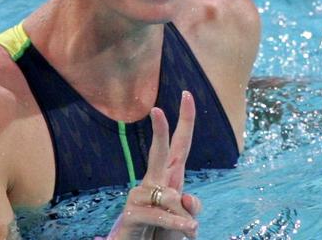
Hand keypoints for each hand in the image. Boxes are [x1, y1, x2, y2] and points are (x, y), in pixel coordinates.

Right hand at [107, 91, 200, 239]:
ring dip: (182, 218)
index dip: (185, 120)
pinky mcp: (132, 214)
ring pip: (169, 196)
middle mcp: (153, 183)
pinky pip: (160, 215)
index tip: (186, 94)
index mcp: (168, 179)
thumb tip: (186, 197)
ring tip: (188, 231)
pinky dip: (177, 224)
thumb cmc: (160, 233)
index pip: (179, 145)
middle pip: (159, 151)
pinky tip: (189, 229)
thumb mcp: (184, 221)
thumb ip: (190, 208)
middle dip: (160, 130)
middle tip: (156, 109)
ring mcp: (140, 197)